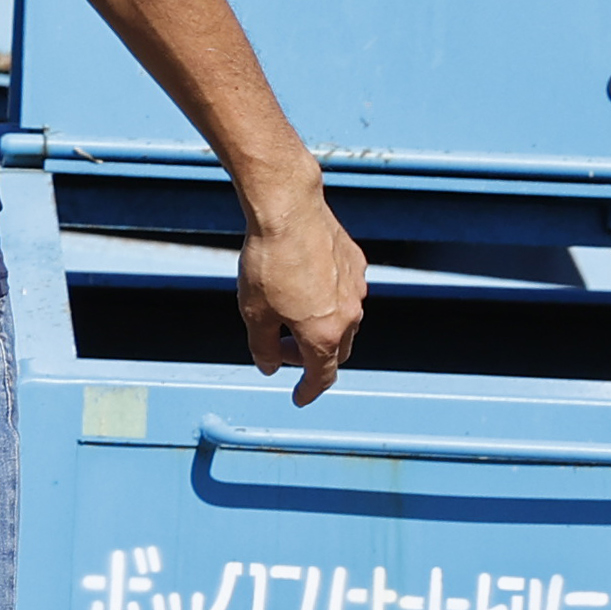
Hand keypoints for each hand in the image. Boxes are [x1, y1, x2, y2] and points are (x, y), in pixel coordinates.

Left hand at [238, 184, 366, 402]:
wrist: (289, 211)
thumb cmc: (268, 263)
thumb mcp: (253, 313)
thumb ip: (263, 347)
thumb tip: (270, 367)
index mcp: (325, 333)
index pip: (322, 375)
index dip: (309, 390)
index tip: (299, 398)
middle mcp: (350, 314)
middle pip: (335, 350)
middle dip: (309, 357)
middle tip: (280, 348)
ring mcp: (357, 288)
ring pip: (344, 321)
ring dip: (319, 328)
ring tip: (287, 314)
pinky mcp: (357, 263)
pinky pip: (344, 292)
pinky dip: (326, 300)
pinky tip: (302, 285)